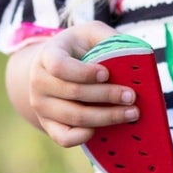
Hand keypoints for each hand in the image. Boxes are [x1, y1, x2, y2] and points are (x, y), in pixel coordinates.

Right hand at [19, 26, 139, 149]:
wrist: (55, 70)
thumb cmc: (79, 49)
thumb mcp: (91, 34)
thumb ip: (108, 38)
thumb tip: (134, 54)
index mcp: (47, 55)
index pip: (59, 66)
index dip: (84, 72)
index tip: (106, 73)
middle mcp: (39, 81)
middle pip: (73, 92)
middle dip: (107, 95)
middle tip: (131, 96)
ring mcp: (41, 106)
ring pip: (75, 117)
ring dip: (106, 116)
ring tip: (131, 113)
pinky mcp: (48, 125)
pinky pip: (64, 138)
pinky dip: (84, 136)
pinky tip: (105, 129)